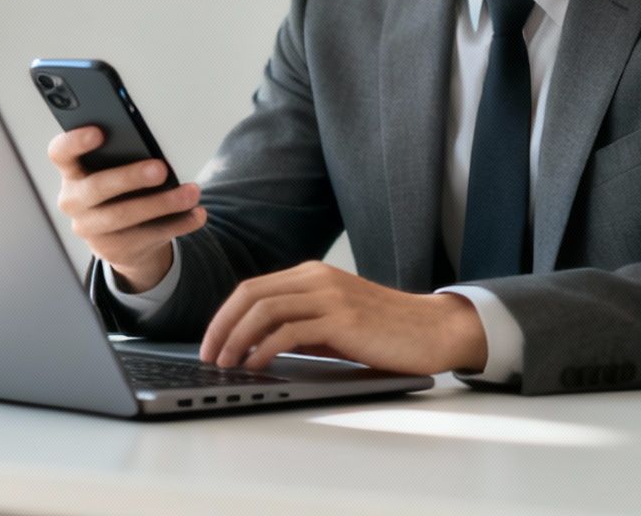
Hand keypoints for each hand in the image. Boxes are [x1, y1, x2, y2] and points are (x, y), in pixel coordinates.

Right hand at [47, 124, 205, 291]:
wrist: (118, 237)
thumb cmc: (117, 189)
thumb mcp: (111, 170)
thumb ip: (121, 155)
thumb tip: (152, 144)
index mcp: (71, 172)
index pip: (60, 153)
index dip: (74, 142)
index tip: (99, 131)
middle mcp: (74, 202)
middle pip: (96, 188)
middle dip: (129, 178)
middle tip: (160, 169)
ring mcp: (92, 230)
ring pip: (125, 217)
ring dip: (162, 204)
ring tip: (190, 193)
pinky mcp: (116, 250)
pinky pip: (149, 236)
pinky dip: (178, 224)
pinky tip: (196, 214)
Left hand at [199, 261, 488, 375]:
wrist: (432, 329)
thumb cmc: (384, 331)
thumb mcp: (334, 323)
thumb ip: (299, 326)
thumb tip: (256, 345)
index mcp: (312, 274)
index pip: (253, 288)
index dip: (224, 315)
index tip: (210, 341)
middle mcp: (317, 278)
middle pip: (250, 295)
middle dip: (221, 327)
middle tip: (208, 355)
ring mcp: (329, 296)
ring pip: (264, 310)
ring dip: (237, 339)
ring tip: (226, 364)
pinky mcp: (341, 319)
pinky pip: (289, 331)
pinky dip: (264, 348)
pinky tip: (256, 365)